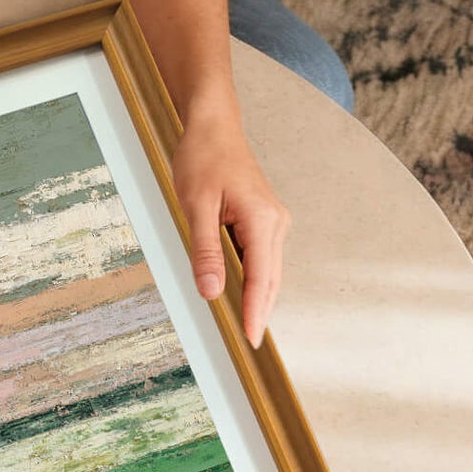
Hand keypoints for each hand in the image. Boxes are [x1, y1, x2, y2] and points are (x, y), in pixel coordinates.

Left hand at [171, 112, 289, 347]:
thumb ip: (204, 251)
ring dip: (259, 297)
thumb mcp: (196, 206)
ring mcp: (273, 221)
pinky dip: (255, 279)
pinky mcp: (264, 220)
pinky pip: (262, 257)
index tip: (251, 340)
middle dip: (260, 312)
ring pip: (268, 270)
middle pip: (270, 279)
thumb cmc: (203, 159)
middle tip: (250, 344)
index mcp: (262, 220)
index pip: (261, 278)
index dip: (255, 312)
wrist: (214, 127)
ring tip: (247, 327)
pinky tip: (243, 294)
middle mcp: (276, 223)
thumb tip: (210, 291)